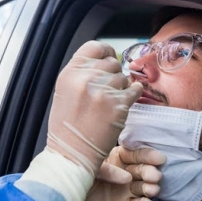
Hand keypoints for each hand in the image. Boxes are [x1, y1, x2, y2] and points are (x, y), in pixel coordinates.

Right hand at [46, 41, 142, 174]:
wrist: (72, 153)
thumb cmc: (67, 126)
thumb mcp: (66, 91)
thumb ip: (82, 73)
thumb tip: (105, 59)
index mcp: (70, 73)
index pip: (94, 47)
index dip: (106, 51)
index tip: (110, 57)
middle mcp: (86, 78)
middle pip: (112, 62)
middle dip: (113, 74)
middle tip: (108, 89)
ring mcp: (103, 91)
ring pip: (124, 77)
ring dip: (122, 87)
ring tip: (111, 101)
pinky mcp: (118, 105)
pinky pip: (135, 90)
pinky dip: (134, 93)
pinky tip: (127, 100)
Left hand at [71, 146, 165, 200]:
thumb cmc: (75, 177)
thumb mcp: (89, 166)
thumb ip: (108, 170)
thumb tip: (126, 176)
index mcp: (118, 158)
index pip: (137, 154)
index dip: (148, 156)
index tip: (159, 158)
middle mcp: (126, 173)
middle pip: (143, 171)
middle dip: (150, 173)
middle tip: (154, 176)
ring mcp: (127, 191)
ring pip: (143, 188)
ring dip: (150, 189)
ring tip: (151, 190)